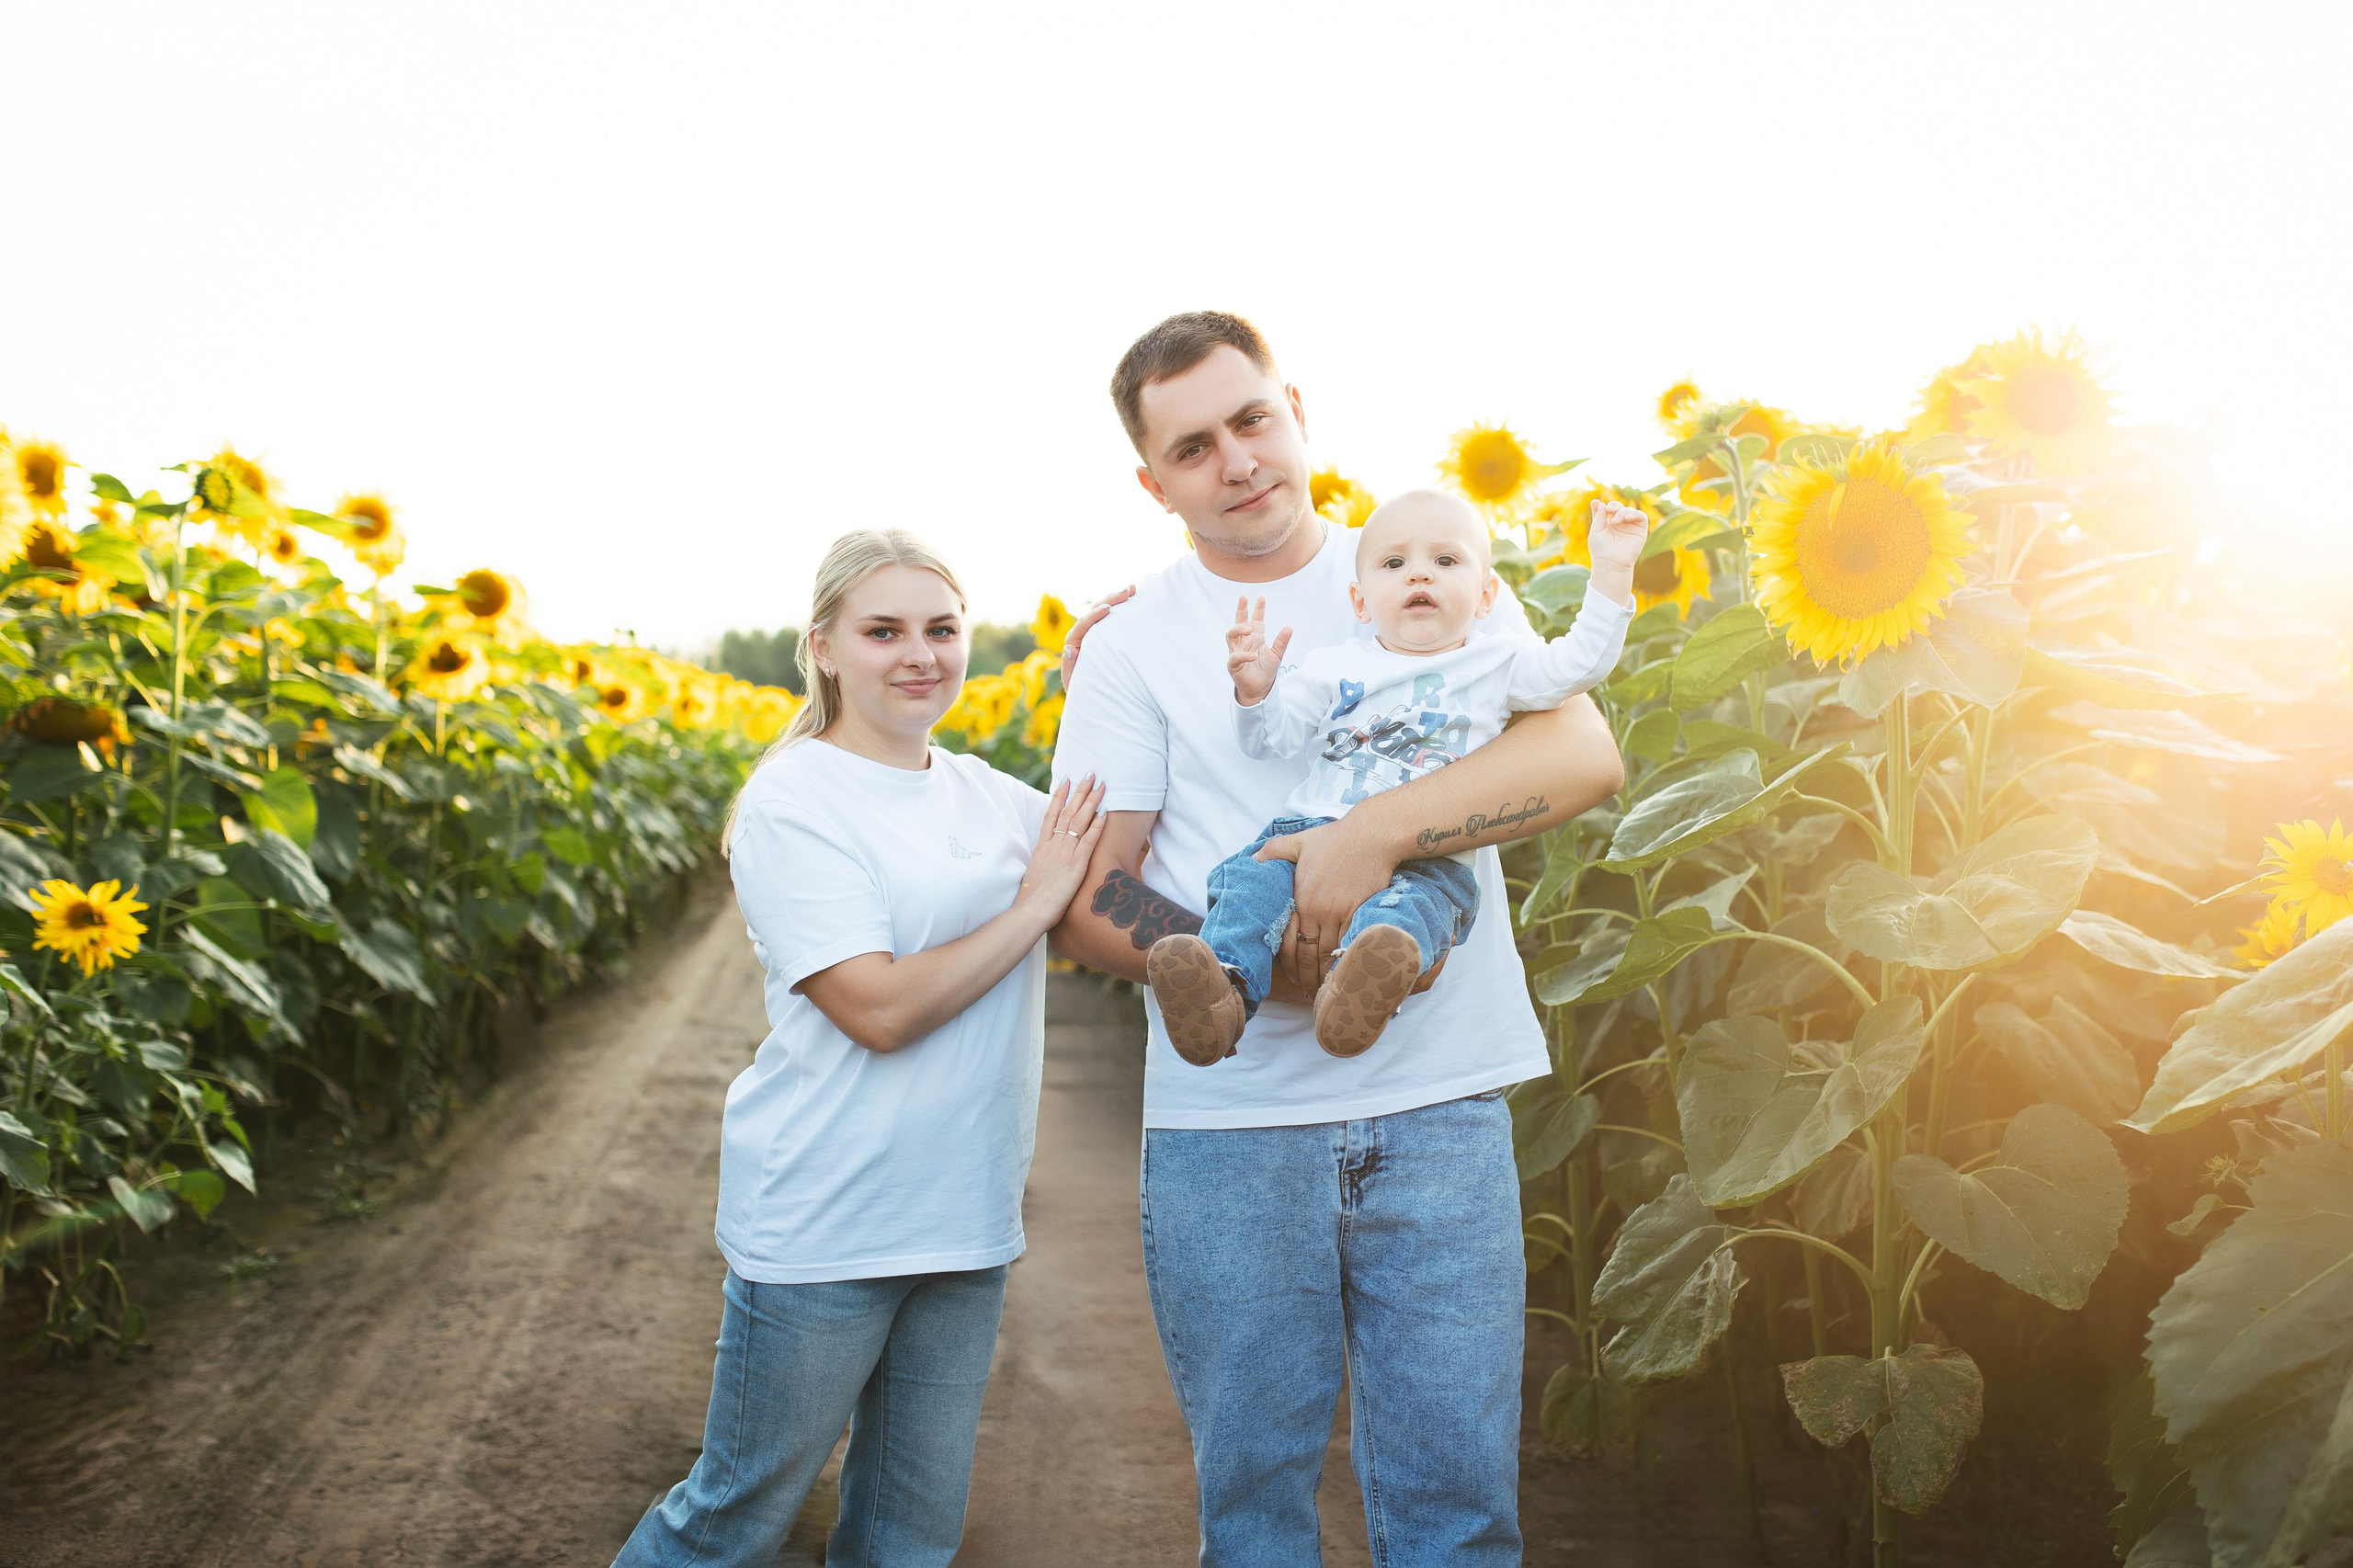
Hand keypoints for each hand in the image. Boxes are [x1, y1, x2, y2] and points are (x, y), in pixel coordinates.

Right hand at [1017, 775, 1108, 921]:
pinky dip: (1097, 825)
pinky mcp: (1076, 865)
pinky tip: (1105, 812)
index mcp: (1042, 847)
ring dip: (1091, 801)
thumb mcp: (1035, 877)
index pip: (1051, 814)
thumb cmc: (1031, 902)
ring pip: (1078, 821)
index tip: (1066, 779)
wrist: (1029, 912)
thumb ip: (1042, 867)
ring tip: (1100, 784)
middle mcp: (1053, 846)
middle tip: (1090, 773)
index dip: (1059, 796)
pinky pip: (1088, 841)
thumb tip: (1045, 868)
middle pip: (1067, 811)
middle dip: (1079, 791)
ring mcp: (1064, 853)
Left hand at [1060, 586, 1135, 687]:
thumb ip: (1070, 666)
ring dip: (1117, 599)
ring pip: (1103, 610)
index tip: (1108, 609)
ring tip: (1133, 589)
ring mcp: (1094, 632)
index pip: (1083, 625)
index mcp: (1074, 643)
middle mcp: (1082, 634)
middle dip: (1110, 600)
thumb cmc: (1084, 693)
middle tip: (1127, 591)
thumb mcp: (1076, 684)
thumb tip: (1069, 648)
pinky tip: (1133, 598)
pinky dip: (1121, 608)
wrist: (1092, 697)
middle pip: (1094, 611)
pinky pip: (1112, 617)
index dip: (1095, 616)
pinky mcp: (1104, 633)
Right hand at [1226, 596, 1293, 705]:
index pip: (1255, 619)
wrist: (1260, 688)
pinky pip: (1235, 657)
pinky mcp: (1233, 664)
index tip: (1262, 598)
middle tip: (1243, 597)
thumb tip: (1289, 627)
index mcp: (1255, 637)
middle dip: (1241, 609)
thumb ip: (1282, 642)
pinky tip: (1253, 656)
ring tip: (1249, 628)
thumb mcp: (1277, 654)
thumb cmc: (1266, 670)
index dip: (1258, 609)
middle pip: (1239, 622)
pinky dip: (1244, 656)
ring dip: (1238, 629)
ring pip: (1230, 635)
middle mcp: (1244, 642)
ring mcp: (1237, 651)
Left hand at [1255, 818, 1393, 989]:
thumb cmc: (1335, 838)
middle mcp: (1316, 910)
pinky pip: (1349, 944)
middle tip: (1307, 995)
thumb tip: (1254, 858)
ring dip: (1325, 975)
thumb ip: (1275, 850)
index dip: (1289, 964)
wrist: (1371, 836)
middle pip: (1308, 954)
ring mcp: (1338, 913)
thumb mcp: (1299, 840)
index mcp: (1299, 898)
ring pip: (1328, 954)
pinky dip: (1345, 962)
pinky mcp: (1359, 913)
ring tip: (1324, 992)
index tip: (1292, 978)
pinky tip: (1344, 974)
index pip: (1289, 941)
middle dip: (1306, 978)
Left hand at [1586, 501, 1649, 607]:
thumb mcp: (1596, 530)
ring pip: (1630, 510)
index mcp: (1610, 524)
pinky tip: (1628, 518)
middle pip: (1620, 507)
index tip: (1603, 508)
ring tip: (1615, 521)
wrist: (1609, 562)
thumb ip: (1598, 515)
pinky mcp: (1640, 531)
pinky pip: (1642, 517)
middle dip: (1615, 506)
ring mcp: (1631, 527)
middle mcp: (1621, 525)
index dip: (1607, 505)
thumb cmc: (1600, 549)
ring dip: (1622, 511)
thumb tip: (1600, 502)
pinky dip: (1636, 514)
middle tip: (1610, 511)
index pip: (1610, 508)